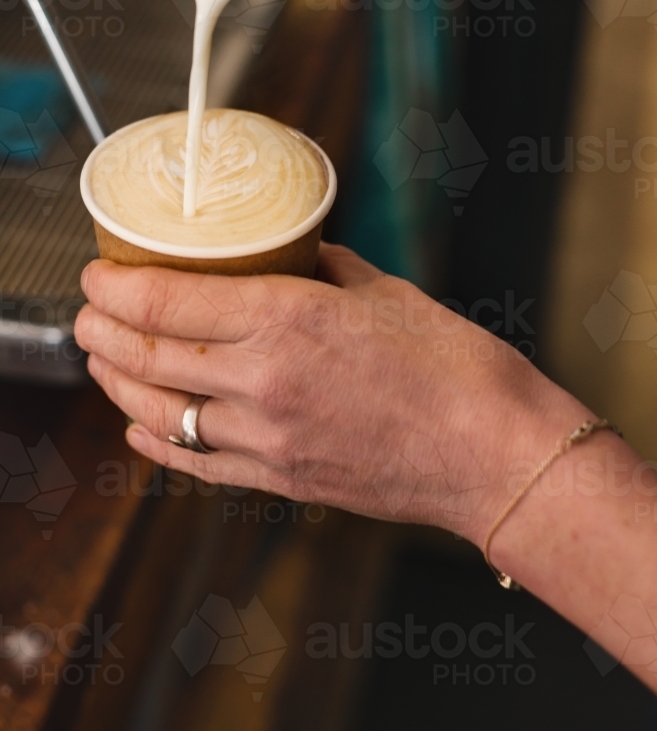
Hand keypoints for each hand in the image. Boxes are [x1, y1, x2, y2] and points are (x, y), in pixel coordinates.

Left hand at [74, 244, 586, 547]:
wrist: (491, 450)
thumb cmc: (453, 363)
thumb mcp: (383, 291)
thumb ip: (321, 270)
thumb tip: (288, 255)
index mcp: (289, 319)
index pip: (168, 300)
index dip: (116, 285)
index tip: (98, 271)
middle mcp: (264, 380)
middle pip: (149, 354)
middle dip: (102, 330)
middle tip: (88, 311)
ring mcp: (267, 438)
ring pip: (160, 412)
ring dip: (118, 382)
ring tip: (104, 359)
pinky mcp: (280, 479)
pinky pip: (196, 463)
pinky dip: (156, 442)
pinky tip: (139, 426)